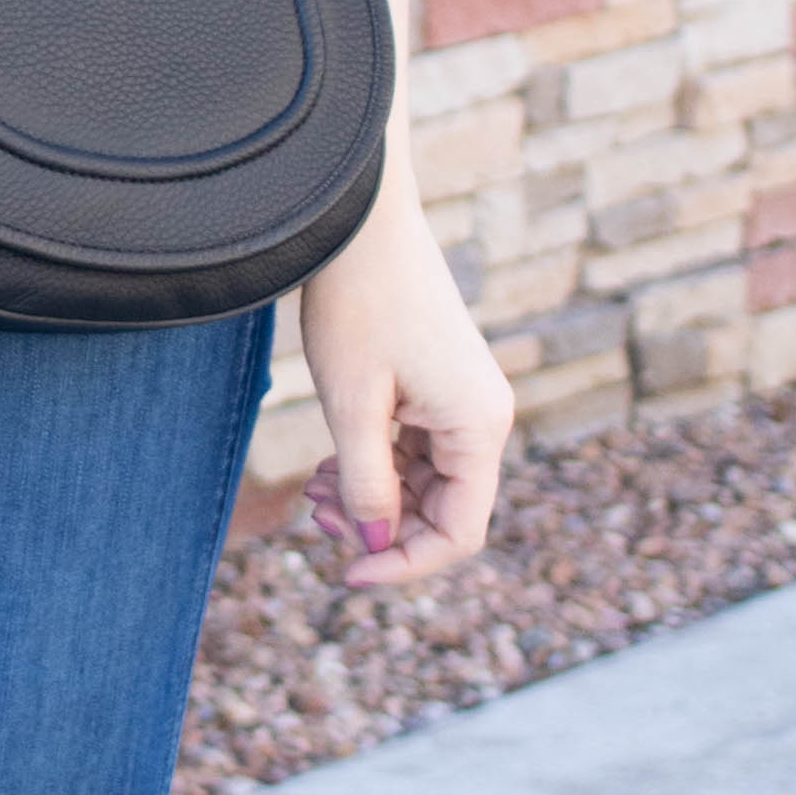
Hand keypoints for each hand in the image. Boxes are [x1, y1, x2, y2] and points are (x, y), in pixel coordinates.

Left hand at [296, 177, 513, 599]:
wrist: (361, 219)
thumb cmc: (356, 303)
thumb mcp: (352, 406)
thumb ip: (367, 483)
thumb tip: (376, 545)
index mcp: (479, 427)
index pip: (460, 532)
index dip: (404, 564)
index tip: (346, 575)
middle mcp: (484, 417)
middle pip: (444, 512)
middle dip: (381, 529)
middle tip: (314, 515)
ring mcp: (464, 400)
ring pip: (426, 484)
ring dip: (372, 498)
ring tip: (311, 490)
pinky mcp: (440, 385)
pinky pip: (416, 450)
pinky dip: (374, 465)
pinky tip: (326, 466)